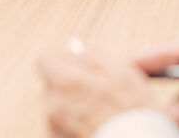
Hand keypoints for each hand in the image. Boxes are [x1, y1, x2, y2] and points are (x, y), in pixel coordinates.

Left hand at [38, 45, 156, 137]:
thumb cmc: (133, 115)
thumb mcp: (121, 73)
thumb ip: (93, 55)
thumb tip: (77, 50)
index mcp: (65, 82)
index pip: (45, 58)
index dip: (63, 60)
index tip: (77, 66)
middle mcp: (53, 106)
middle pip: (52, 85)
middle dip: (69, 86)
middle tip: (96, 95)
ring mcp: (54, 128)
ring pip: (58, 108)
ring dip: (73, 108)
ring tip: (101, 116)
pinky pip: (63, 128)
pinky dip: (75, 127)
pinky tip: (96, 129)